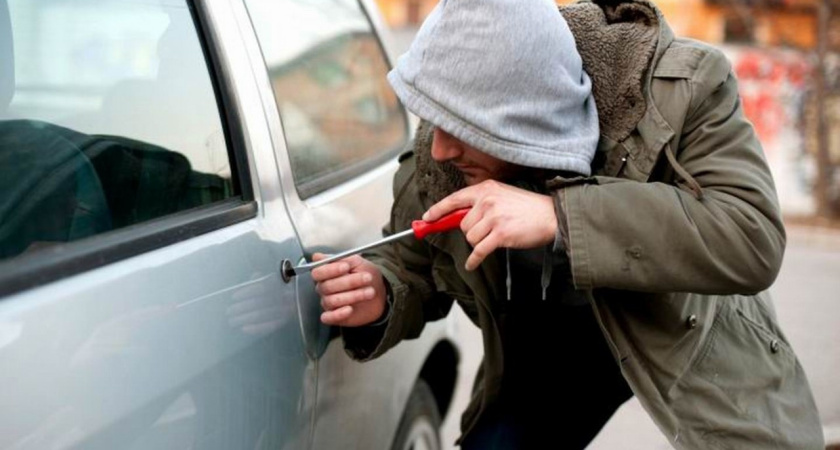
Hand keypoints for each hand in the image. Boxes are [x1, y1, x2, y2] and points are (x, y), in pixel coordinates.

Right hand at [311, 253, 387, 326]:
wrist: (380, 293)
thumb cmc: (366, 276)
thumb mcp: (357, 262)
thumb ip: (340, 259)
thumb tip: (318, 256)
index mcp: (326, 274)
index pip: (318, 272)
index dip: (330, 270)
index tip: (346, 267)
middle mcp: (324, 288)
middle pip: (327, 286)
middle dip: (349, 282)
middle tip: (367, 278)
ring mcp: (328, 302)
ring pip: (332, 300)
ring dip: (353, 296)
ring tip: (369, 292)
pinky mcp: (334, 316)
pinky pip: (328, 317)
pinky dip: (338, 314)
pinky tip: (349, 309)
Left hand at [423, 180, 556, 270]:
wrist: (551, 216)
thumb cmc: (527, 208)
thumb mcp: (503, 195)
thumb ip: (482, 202)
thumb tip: (457, 217)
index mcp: (486, 189)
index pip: (454, 199)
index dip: (438, 210)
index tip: (427, 217)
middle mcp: (487, 201)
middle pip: (462, 224)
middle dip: (471, 232)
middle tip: (488, 231)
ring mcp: (493, 217)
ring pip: (470, 238)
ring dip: (479, 243)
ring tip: (495, 238)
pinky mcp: (500, 234)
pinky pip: (478, 251)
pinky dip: (474, 260)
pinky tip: (472, 263)